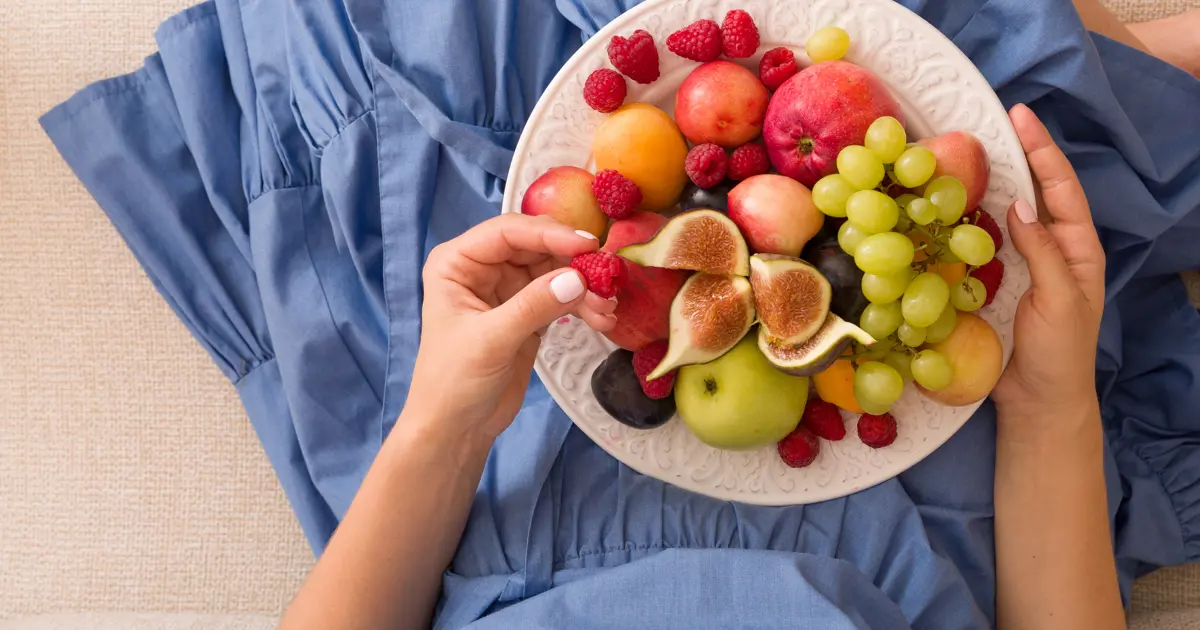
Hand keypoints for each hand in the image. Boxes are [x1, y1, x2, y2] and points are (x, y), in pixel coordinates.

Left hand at [405, 214, 616, 442]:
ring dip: (584, 286)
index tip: (588, 245)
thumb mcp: (491, 341)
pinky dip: (582, 304)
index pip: (508, 232)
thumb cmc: (454, 382)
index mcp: (458, 262)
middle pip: (536, 247)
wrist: (456, 428)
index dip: (549, 233)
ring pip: (554, 271)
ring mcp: (507, 289)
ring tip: (608, 308)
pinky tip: (602, 318)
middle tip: (608, 277)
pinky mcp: (527, 312)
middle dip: (573, 261)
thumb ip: (532, 306)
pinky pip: (560, 295)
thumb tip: (578, 279)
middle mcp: (482, 267)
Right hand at [991, 104, 1106, 428]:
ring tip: (965, 152)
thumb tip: (1020, 205)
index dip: (1042, 151)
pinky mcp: (994, 281)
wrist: (1037, 401)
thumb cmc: (1059, 353)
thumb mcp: (1059, 300)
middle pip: (1034, 190)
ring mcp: (1020, 264)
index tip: (1020, 117)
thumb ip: (1044, 252)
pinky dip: (966, 219)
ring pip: (1004, 213)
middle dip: (1017, 154)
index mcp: (1077, 249)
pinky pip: (980, 242)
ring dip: (988, 182)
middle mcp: (1050, 249)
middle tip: (990, 120)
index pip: (1060, 188)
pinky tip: (947, 206)